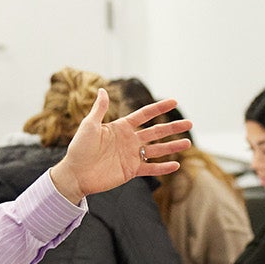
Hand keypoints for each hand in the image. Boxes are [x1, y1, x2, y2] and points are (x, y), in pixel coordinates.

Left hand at [47, 90, 193, 203]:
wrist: (75, 173)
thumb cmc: (79, 148)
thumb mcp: (89, 126)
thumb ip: (99, 109)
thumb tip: (103, 89)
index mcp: (121, 127)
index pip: (144, 115)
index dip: (159, 108)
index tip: (174, 101)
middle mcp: (129, 140)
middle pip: (156, 132)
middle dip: (172, 127)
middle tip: (189, 123)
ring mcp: (132, 156)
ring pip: (157, 150)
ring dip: (172, 146)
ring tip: (188, 143)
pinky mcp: (131, 171)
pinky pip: (151, 169)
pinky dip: (163, 168)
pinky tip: (175, 165)